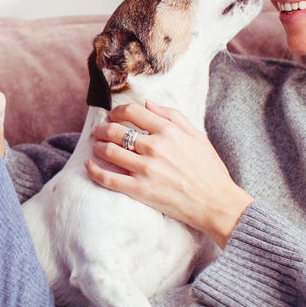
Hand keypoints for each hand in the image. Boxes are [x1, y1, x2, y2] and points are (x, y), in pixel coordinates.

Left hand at [85, 101, 251, 247]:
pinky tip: (89, 165)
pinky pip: (108, 178)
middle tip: (99, 131)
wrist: (216, 203)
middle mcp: (154, 147)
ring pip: (109, 151)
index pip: (133, 112)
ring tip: (96, 147)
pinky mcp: (140, 190)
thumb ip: (173, 116)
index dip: (118, 111)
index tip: (113, 115)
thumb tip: (148, 103)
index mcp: (168, 131)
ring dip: (98, 146)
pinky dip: (94, 170)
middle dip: (103, 128)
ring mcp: (145, 169)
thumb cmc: (210, 170)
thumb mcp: (197, 136)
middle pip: (116, 131)